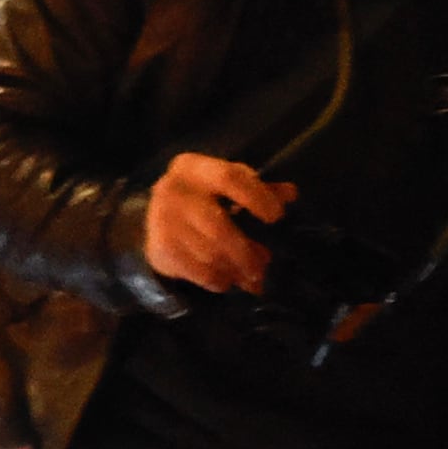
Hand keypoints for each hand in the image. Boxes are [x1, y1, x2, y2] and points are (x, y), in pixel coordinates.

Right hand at [141, 153, 287, 296]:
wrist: (156, 223)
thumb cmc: (202, 200)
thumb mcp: (226, 188)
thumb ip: (259, 190)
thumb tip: (291, 194)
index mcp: (192, 167)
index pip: (228, 177)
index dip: (256, 196)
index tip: (277, 216)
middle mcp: (172, 191)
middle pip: (217, 225)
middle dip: (244, 249)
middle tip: (264, 264)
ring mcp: (162, 221)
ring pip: (208, 253)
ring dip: (235, 268)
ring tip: (252, 276)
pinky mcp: (160, 249)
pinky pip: (196, 271)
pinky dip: (218, 280)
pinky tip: (228, 281)